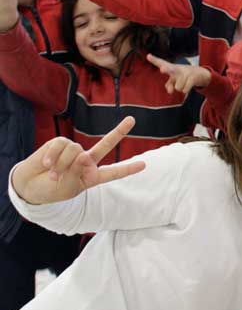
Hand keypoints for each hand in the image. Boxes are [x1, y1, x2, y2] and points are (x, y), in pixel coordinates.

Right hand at [10, 116, 145, 205]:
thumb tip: (82, 155)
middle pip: (106, 144)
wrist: (29, 185)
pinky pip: (61, 145)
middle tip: (132, 119)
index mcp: (92, 176)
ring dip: (62, 164)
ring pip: (75, 151)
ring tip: (53, 174)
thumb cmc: (51, 190)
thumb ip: (77, 171)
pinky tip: (46, 165)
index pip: (113, 173)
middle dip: (119, 132)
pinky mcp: (59, 143)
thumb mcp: (68, 187)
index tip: (144, 165)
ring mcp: (74, 151)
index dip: (127, 169)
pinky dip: (53, 156)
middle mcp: (86, 161)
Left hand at [146, 54, 210, 94]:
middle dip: (166, 69)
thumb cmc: (184, 76)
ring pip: (178, 87)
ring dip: (181, 88)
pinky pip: (185, 89)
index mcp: (171, 68)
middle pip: (170, 69)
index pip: (161, 63)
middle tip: (162, 69)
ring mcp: (186, 72)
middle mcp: (177, 68)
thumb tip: (170, 91)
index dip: (154, 60)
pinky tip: (188, 86)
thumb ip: (169, 85)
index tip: (148, 56)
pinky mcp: (193, 77)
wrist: (201, 74)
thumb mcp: (175, 80)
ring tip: (184, 83)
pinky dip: (185, 90)